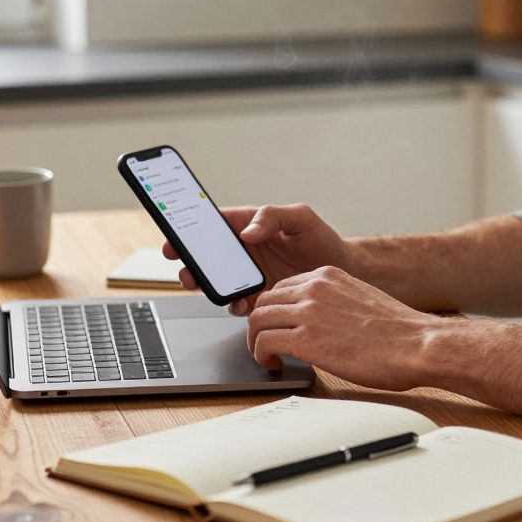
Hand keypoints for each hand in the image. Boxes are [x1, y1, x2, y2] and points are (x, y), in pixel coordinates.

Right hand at [163, 204, 351, 314]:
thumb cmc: (322, 240)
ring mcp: (248, 276)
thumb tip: (247, 231)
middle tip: (185, 269)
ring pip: (217, 281)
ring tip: (208, 288)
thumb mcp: (301, 218)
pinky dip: (233, 305)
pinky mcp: (257, 298)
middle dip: (191, 262)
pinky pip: (236, 303)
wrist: (344, 273)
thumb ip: (273, 216)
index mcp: (249, 226)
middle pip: (208, 255)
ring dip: (207, 285)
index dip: (191, 229)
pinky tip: (241, 304)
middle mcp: (244, 252)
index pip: (214, 224)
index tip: (176, 237)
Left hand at [246, 266, 458, 390]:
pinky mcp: (306, 339)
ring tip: (268, 357)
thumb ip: (334, 302)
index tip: (276, 326)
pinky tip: (274, 365)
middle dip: (260, 325)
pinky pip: (264, 342)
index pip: (282, 286)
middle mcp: (314, 287)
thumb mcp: (360, 300)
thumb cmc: (398, 332)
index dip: (274, 309)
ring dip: (256, 342)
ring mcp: (308, 311)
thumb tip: (319, 320)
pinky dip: (261, 355)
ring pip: (257, 320)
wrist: (418, 345)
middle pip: (264, 301)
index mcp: (328, 275)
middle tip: (266, 344)